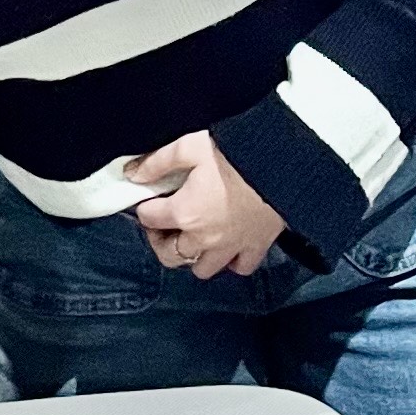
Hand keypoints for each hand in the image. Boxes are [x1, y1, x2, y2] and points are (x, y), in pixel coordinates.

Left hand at [128, 132, 284, 280]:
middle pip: (169, 254)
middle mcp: (203, 238)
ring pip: (201, 269)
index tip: (150, 197)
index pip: (148, 218)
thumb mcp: (190, 145)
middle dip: (161, 240)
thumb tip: (132, 174)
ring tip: (194, 235)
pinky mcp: (255, 247)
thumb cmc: (235, 151)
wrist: (283, 162)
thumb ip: (157, 162)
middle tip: (165, 222)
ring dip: (193, 255)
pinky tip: (227, 244)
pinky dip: (230, 261)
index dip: (145, 206)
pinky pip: (238, 267)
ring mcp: (230, 247)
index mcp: (183, 212)